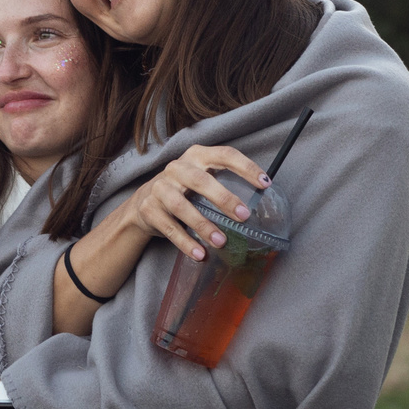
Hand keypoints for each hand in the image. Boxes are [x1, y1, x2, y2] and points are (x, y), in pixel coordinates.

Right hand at [97, 143, 267, 263]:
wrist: (143, 202)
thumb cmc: (184, 189)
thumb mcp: (202, 178)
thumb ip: (224, 183)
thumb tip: (259, 201)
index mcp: (197, 156)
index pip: (225, 155)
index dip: (246, 167)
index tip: (265, 183)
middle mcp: (177, 168)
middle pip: (200, 181)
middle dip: (224, 198)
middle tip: (244, 216)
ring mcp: (160, 188)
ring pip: (182, 206)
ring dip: (203, 225)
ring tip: (221, 241)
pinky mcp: (150, 209)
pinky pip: (169, 228)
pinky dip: (186, 243)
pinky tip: (200, 254)